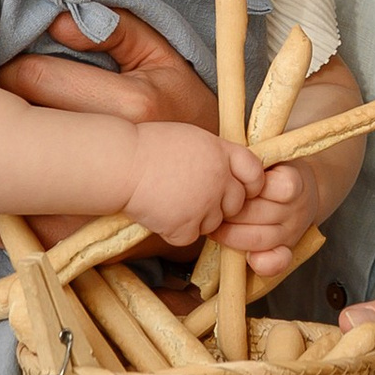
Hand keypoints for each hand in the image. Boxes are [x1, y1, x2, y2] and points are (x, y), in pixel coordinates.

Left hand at [0, 10, 229, 247]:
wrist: (212, 194)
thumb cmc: (182, 116)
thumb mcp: (164, 60)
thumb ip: (117, 30)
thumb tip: (59, 24)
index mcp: (135, 110)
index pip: (37, 76)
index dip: (6, 63)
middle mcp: (112, 162)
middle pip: (10, 124)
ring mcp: (89, 208)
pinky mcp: (71, 242)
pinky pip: (1, 225)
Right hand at [122, 119, 262, 245]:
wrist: (120, 164)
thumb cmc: (146, 147)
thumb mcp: (190, 138)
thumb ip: (213, 154)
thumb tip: (226, 169)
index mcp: (220, 152)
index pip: (255, 172)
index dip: (250, 184)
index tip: (239, 189)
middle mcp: (219, 178)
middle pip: (236, 204)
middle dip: (220, 206)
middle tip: (191, 198)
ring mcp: (204, 203)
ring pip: (213, 224)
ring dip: (196, 219)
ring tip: (169, 201)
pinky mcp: (186, 226)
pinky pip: (188, 237)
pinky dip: (174, 231)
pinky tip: (158, 214)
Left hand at [210, 153, 325, 274]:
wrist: (303, 190)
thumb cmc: (272, 171)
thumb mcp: (267, 157)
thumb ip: (250, 159)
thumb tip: (224, 156)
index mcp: (293, 181)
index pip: (281, 187)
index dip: (253, 186)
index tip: (234, 181)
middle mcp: (296, 208)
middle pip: (260, 213)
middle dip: (230, 211)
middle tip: (210, 206)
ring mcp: (292, 231)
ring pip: (260, 238)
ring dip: (231, 235)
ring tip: (213, 227)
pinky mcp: (288, 248)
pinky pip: (277, 261)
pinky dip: (262, 264)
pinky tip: (246, 259)